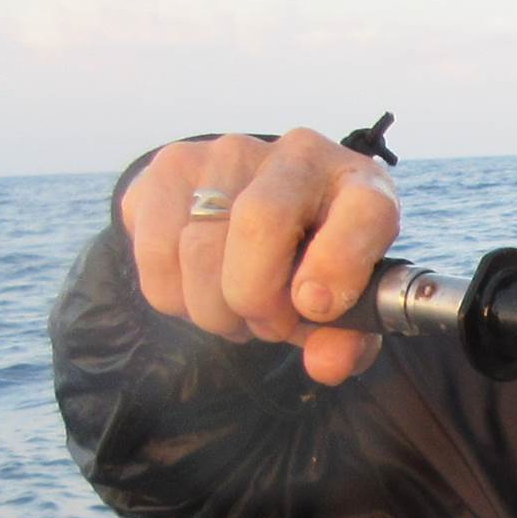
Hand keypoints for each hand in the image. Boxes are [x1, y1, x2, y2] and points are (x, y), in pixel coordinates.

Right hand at [122, 128, 397, 385]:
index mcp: (362, 185)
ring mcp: (227, 153)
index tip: (316, 308)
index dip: (338, 265)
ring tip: (235, 314)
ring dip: (212, 309)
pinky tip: (199, 294)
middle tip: (269, 327)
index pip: (363, 210)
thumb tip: (325, 365)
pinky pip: (152, 252)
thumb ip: (347, 341)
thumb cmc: (318, 268)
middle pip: (258, 223)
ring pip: (197, 247)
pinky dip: (173, 297)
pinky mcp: (170, 166)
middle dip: (256, 299)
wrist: (264, 219)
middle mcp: (298, 154)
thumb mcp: (347, 307)